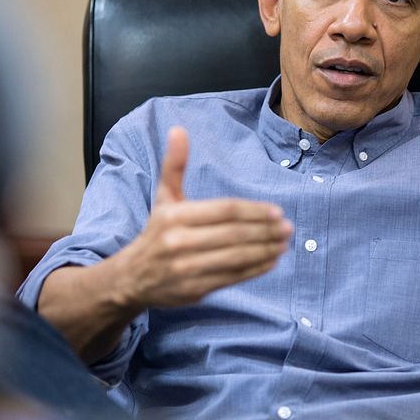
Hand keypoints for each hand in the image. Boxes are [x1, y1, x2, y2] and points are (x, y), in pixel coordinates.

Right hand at [112, 126, 292, 310]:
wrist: (131, 278)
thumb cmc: (156, 232)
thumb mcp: (164, 198)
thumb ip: (174, 165)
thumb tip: (179, 129)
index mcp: (174, 216)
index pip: (224, 210)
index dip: (253, 211)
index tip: (277, 211)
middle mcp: (178, 242)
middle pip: (233, 234)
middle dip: (265, 230)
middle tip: (288, 227)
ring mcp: (185, 269)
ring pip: (235, 258)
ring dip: (265, 250)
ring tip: (284, 243)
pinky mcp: (193, 290)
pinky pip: (231, 278)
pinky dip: (255, 270)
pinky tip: (271, 260)